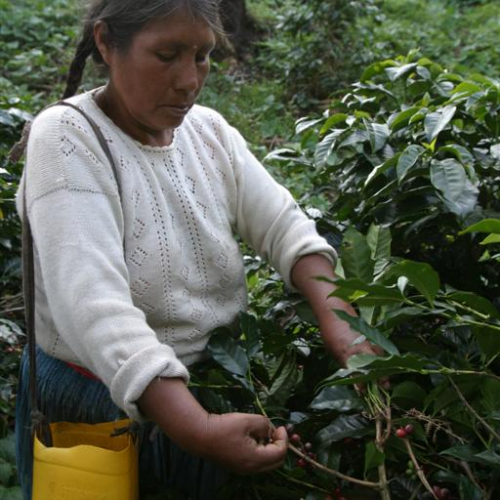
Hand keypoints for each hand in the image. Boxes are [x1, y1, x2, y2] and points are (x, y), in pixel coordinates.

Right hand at [138, 378, 287, 473]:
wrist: (200, 435)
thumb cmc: (224, 427)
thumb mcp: (248, 420)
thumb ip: (264, 424)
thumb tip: (270, 429)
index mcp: (255, 459)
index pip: (280, 453)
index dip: (284, 439)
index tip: (280, 426)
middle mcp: (251, 469)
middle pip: (275, 462)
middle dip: (279, 445)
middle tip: (276, 431)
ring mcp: (243, 469)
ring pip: (266, 463)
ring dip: (270, 448)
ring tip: (264, 432)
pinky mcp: (236, 465)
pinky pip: (255, 462)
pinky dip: (260, 450)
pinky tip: (253, 437)